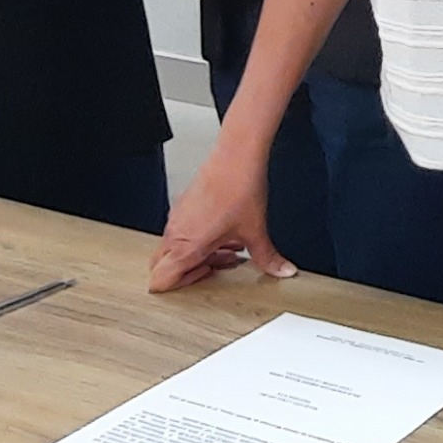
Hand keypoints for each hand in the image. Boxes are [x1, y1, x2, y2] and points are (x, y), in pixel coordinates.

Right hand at [149, 140, 288, 288]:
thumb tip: (282, 272)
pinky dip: (197, 240)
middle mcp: (175, 233)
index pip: (160, 281)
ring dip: (196, 255)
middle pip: (164, 267)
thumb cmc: (239, 188)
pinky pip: (180, 232)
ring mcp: (176, 218)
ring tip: (226, 250)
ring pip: (174, 250)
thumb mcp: (255, 231)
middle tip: (215, 267)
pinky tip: (223, 234)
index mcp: (187, 245)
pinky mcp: (182, 206)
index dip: (181, 287)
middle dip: (189, 272)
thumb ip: (267, 258)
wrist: (236, 155)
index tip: (206, 278)